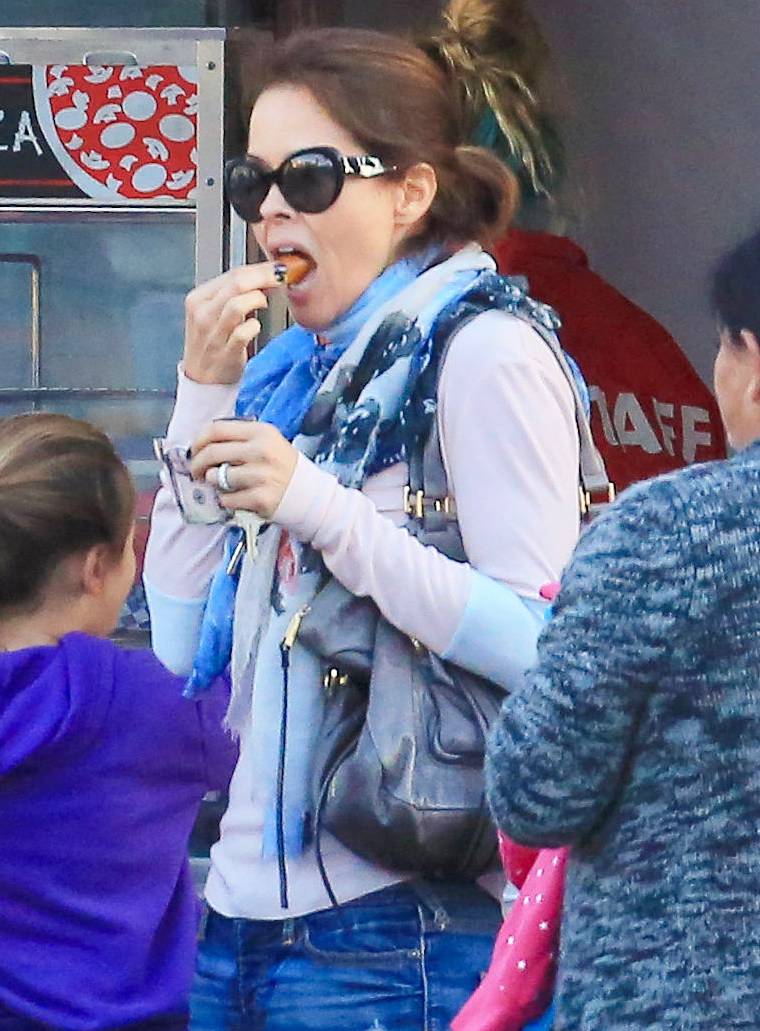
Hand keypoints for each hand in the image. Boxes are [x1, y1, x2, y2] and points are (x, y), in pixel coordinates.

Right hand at [183, 262, 280, 384]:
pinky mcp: (225, 351)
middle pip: (237, 283)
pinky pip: (243, 332)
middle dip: (265, 276)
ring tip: (264, 303)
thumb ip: (234, 295)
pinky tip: (255, 327)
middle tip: (282, 276)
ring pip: (238, 304)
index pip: (232, 274)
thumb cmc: (212, 344)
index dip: (260, 268)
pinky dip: (254, 326)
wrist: (202, 380)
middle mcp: (203, 314)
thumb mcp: (214, 313)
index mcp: (198, 299)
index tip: (277, 267)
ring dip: (258, 299)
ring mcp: (213, 333)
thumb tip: (265, 277)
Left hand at [190, 419, 298, 519]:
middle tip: (197, 472)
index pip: (216, 429)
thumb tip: (203, 446)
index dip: (198, 441)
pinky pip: (226, 499)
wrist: (309, 494)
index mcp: (261, 432)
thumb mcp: (267, 442)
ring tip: (225, 485)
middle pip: (212, 452)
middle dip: (198, 464)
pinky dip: (226, 500)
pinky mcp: (260, 498)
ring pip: (217, 477)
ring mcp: (262, 475)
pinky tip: (238, 497)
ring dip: (215, 483)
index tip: (194, 451)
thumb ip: (239, 439)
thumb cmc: (281, 467)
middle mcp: (262, 451)